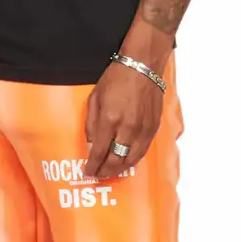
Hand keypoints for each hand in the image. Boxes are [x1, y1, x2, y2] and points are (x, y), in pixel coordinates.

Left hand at [84, 60, 163, 180]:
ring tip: (110, 172)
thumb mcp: (95, 99)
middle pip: (116, 160)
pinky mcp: (153, 128)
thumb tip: (92, 146)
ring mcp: (143, 129)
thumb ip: (92, 125)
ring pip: (131, 160)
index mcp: (110, 120)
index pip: (99, 152)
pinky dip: (132, 160)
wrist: (142, 66)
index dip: (92, 166)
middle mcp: (128, 128)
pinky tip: (125, 161)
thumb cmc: (116, 79)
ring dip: (119, 169)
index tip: (87, 173)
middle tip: (97, 175)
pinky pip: (143, 151)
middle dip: (105, 171)